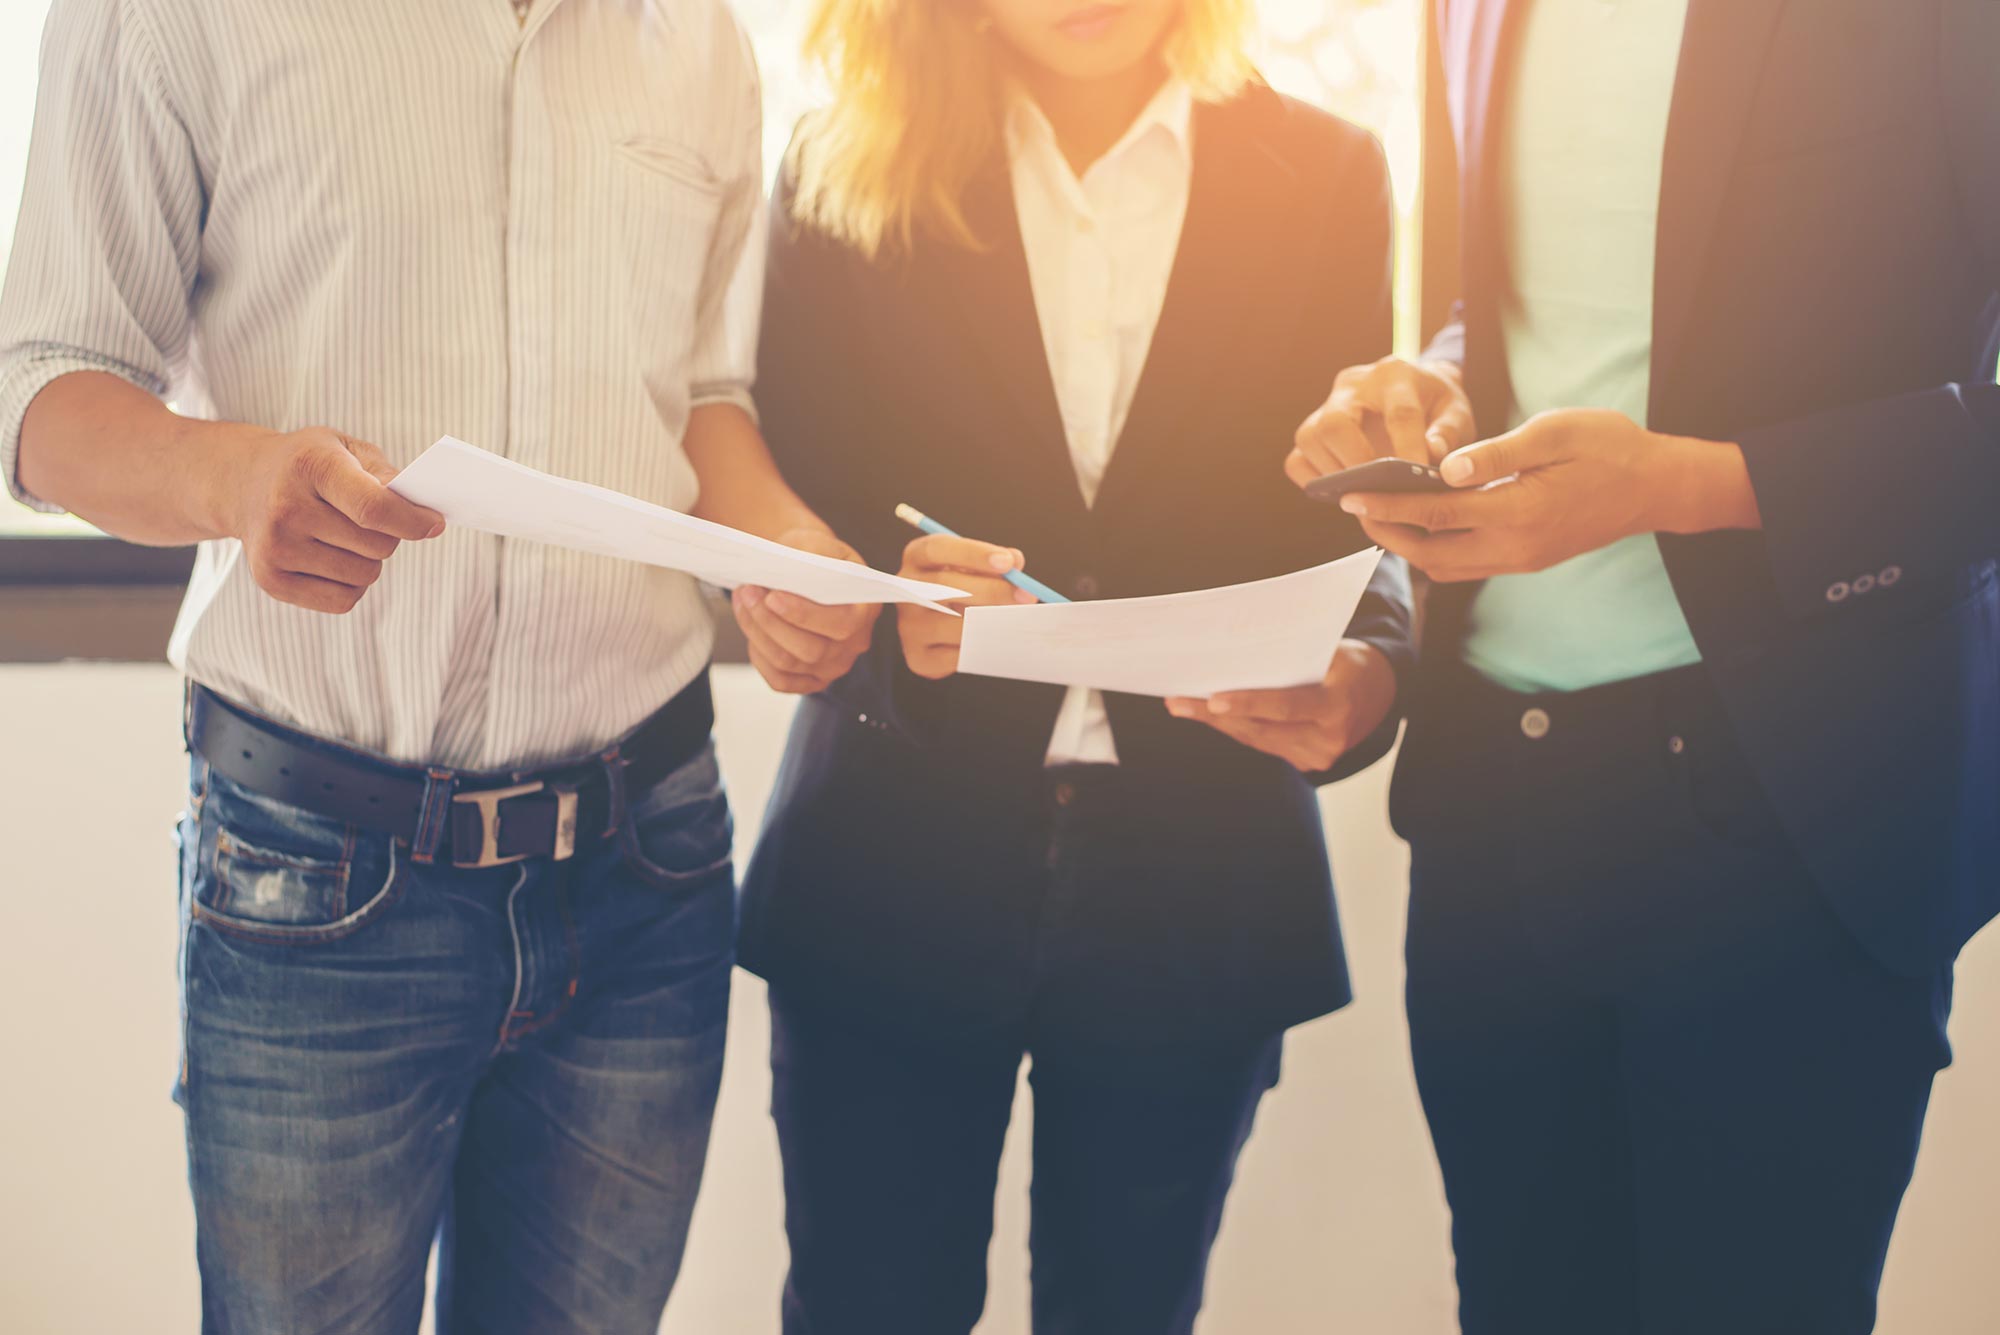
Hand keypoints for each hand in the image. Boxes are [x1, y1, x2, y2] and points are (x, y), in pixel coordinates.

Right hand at [228, 428, 443, 613]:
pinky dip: (351, 584)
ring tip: (345, 535)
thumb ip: (387, 476)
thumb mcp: (346, 448)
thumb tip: (422, 516)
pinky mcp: (271, 581)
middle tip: (372, 520)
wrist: (243, 482)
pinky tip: (332, 557)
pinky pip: (343, 600)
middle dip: (390, 535)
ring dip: (369, 560)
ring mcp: (275, 549)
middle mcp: (286, 509)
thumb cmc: (310, 464)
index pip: (373, 507)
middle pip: (377, 546)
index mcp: (310, 466)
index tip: (435, 524)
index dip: (413, 521)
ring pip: (364, 576)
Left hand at [731, 529, 881, 693]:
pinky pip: (781, 680)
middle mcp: (854, 644)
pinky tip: (751, 629)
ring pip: (789, 663)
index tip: (772, 597)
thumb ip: (812, 552)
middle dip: (770, 622)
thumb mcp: (817, 543)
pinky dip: (759, 657)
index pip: (842, 624)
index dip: (804, 615)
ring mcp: (833, 666)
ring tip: (743, 601)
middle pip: (811, 650)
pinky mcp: (811, 679)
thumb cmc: (814, 556)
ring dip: (757, 632)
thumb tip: (793, 569)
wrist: (809, 570)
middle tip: (747, 592)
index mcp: (866, 610)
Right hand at [895, 534, 1037, 679]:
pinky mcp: (917, 657)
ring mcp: (908, 626)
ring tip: (1018, 623)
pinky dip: (980, 650)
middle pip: (944, 585)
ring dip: (989, 624)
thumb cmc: (963, 589)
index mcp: (917, 558)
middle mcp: (905, 590)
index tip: (1007, 562)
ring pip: (950, 624)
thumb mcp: (975, 568)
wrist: (941, 630)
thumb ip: (996, 563)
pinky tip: (1000, 644)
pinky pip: (954, 656)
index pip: (938, 549)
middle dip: (991, 590)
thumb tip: (1015, 563)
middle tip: (1025, 596)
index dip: (973, 554)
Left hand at [1165, 640, 1396, 772]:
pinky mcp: (1307, 763)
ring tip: (1181, 704)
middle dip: (1215, 714)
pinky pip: (1264, 743)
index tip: (1212, 700)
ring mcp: (1317, 757)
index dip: (1249, 703)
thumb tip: (1237, 660)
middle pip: (1262, 727)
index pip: (1288, 706)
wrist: (1381, 694)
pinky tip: (1207, 714)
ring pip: (1256, 738)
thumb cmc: (1350, 663)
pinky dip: (1235, 727)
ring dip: (1217, 722)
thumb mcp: (1332, 653)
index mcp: (1338, 706)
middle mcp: (1328, 739)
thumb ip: (1293, 660)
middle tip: (1177, 700)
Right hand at [1287, 356, 1477, 486]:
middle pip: (1335, 423)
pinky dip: (1316, 483)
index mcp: (1393, 374)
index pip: (1398, 413)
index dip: (1409, 450)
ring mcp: (1325, 407)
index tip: (1419, 482)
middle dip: (1356, 464)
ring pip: (1310, 441)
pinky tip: (1344, 496)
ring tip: (1364, 499)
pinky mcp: (1311, 432)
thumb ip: (1449, 434)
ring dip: (1334, 476)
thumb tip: (1431, 458)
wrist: (1416, 393)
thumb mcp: (1456, 412)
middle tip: (1379, 494)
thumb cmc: (1437, 406)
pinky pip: (1298, 461)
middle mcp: (1351, 385)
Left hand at [1335, 409, 1757, 581]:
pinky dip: (1436, 548)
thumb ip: (1496, 453)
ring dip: (1408, 545)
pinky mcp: (1526, 561)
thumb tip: (1442, 469)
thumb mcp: (1554, 433)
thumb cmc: (1608, 448)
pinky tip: (1423, 521)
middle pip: (1429, 551)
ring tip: (1380, 514)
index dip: (1386, 505)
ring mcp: (1520, 560)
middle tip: (1354, 507)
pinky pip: (1466, 565)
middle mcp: (1515, 547)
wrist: (1656, 487)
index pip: (1435, 514)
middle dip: (1386, 532)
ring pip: (1445, 566)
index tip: (1348, 496)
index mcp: (1519, 511)